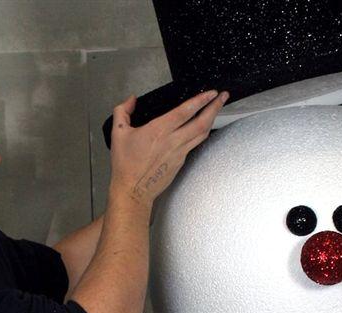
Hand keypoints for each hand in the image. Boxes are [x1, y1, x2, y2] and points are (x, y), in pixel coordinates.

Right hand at [108, 89, 228, 207]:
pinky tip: (202, 128)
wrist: (133, 190)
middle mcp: (173, 141)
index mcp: (159, 130)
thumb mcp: (118, 133)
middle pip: (201, 123)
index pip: (185, 112)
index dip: (201, 100)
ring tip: (216, 109)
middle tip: (223, 97)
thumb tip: (132, 100)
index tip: (212, 93)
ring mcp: (179, 153)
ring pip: (202, 134)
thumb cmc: (125, 164)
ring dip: (212, 120)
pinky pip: (194, 145)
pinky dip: (201, 133)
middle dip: (215, 107)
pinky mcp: (180, 163)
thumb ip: (123, 111)